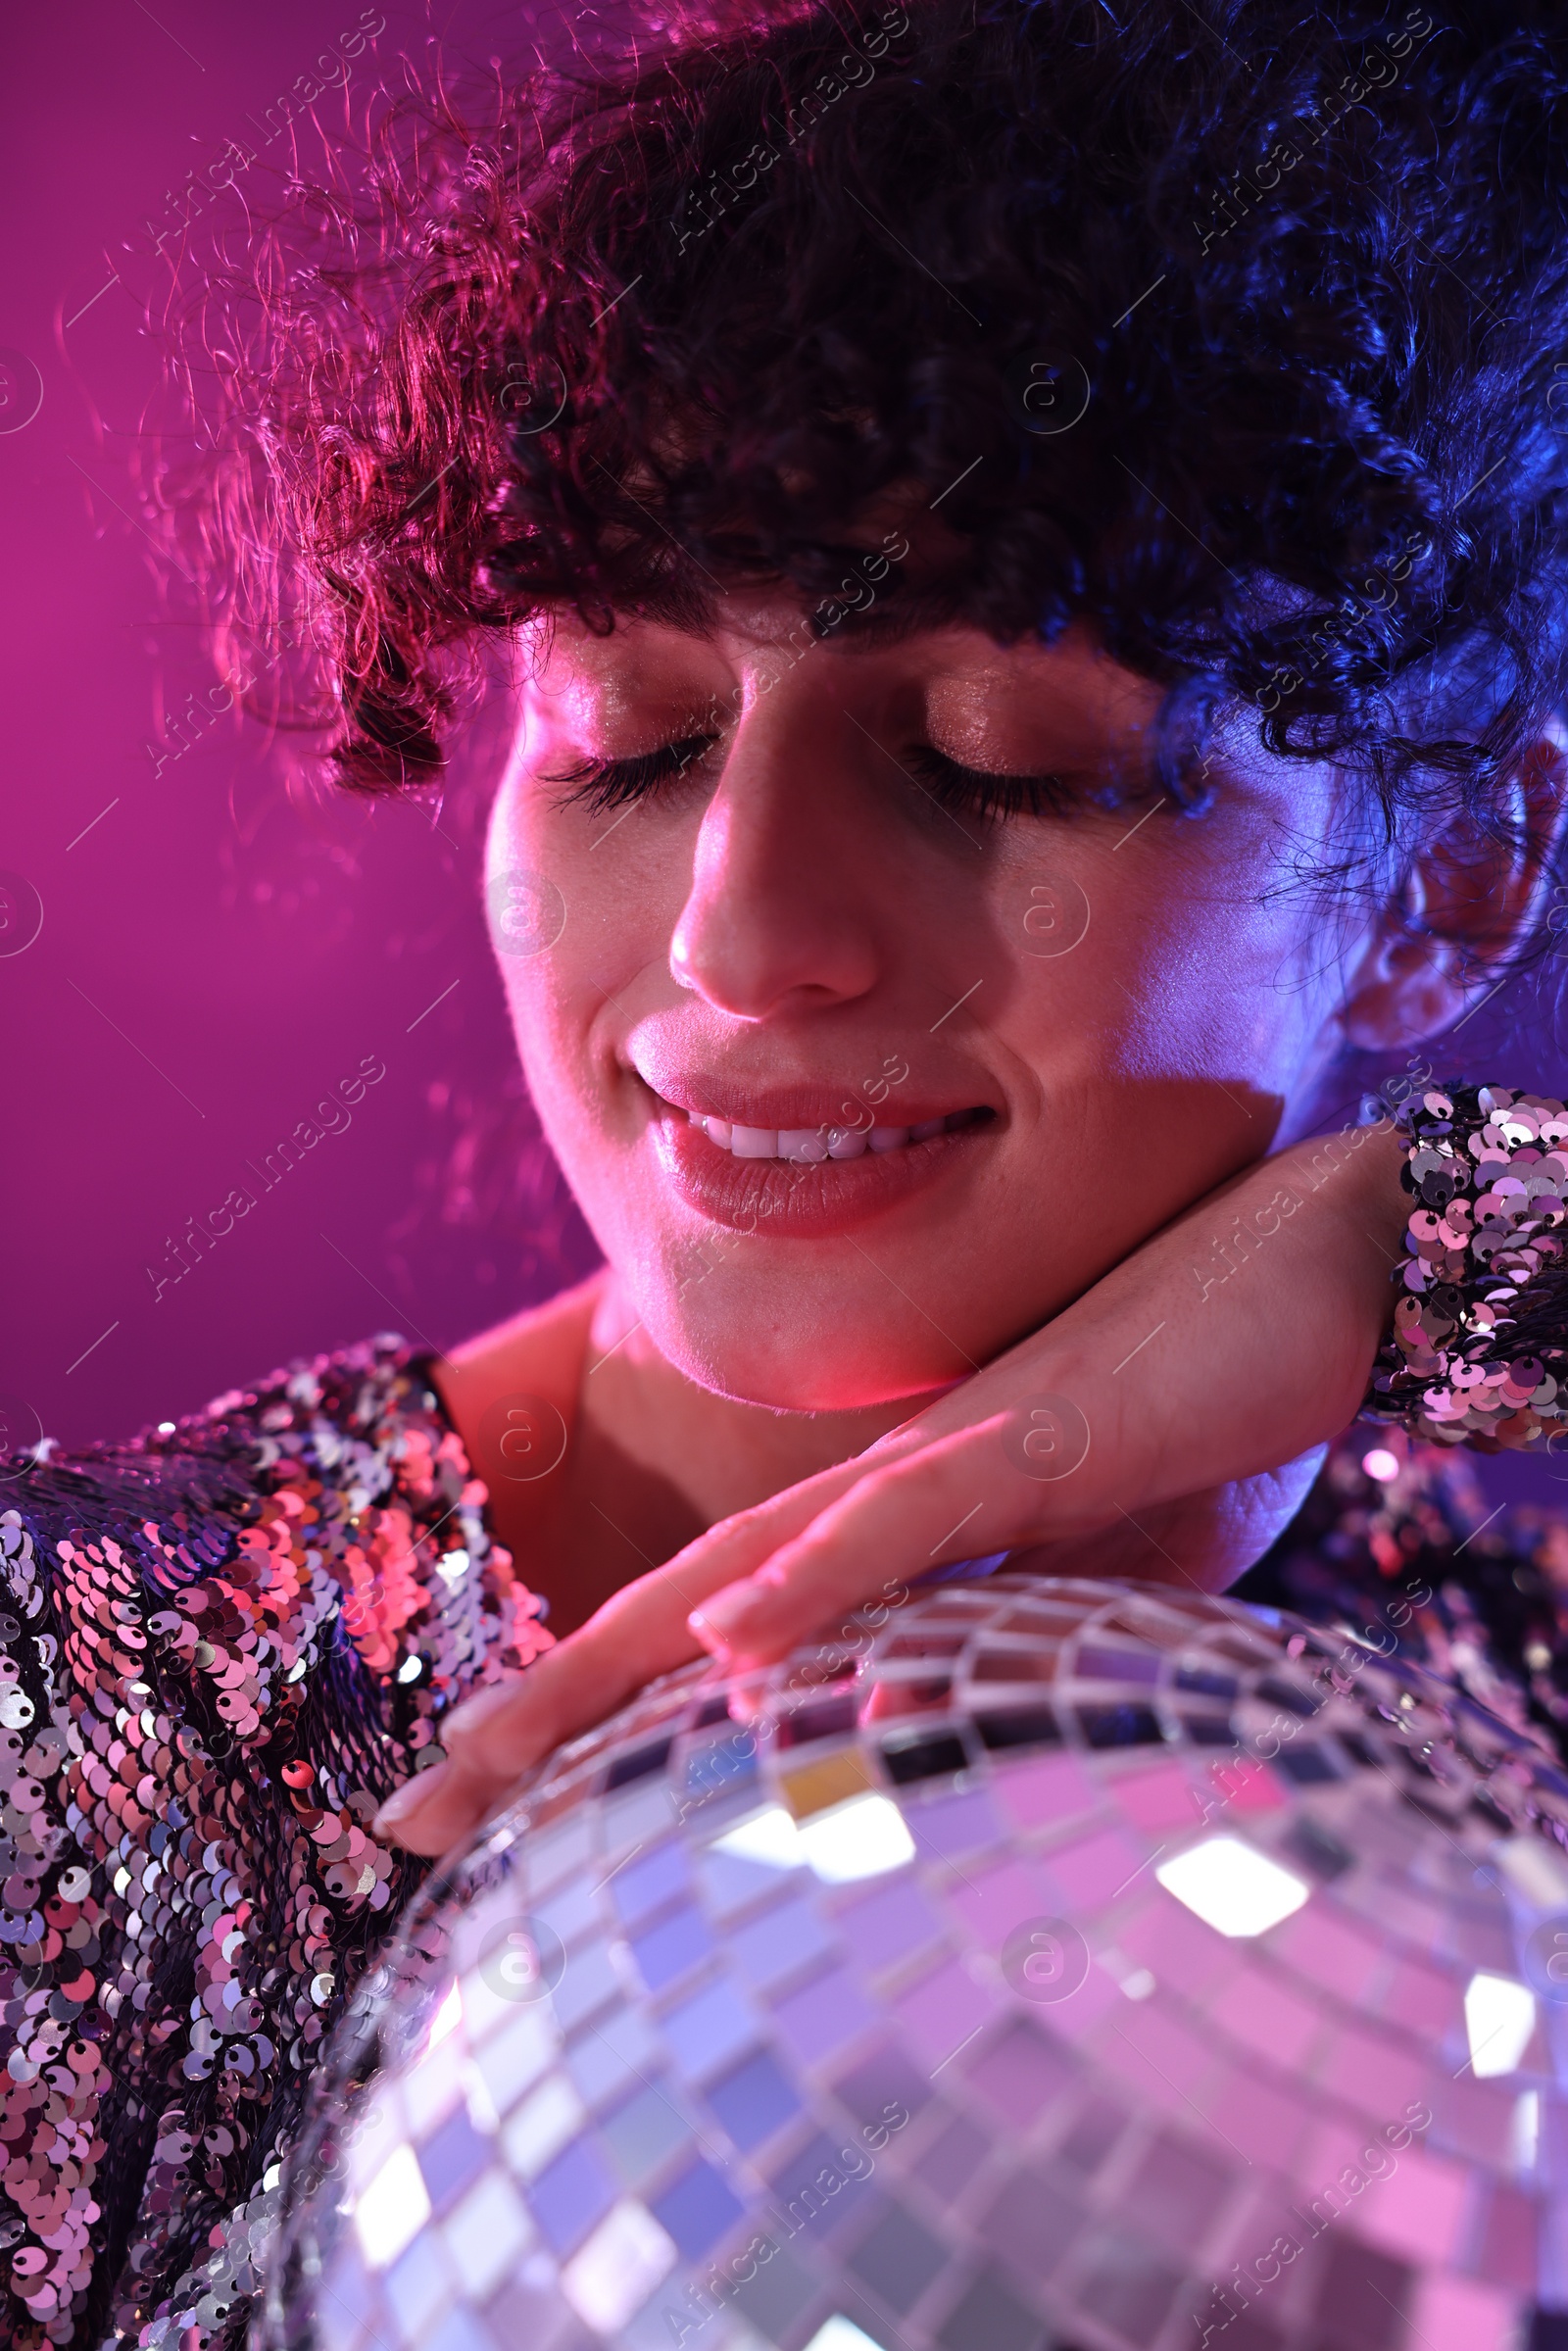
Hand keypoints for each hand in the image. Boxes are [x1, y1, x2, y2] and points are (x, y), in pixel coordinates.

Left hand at [376, 1116, 1407, 1855]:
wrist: (1329, 1252)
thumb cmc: (1221, 1392)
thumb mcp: (1109, 1560)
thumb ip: (1008, 1631)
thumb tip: (899, 1723)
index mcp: (897, 1511)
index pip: (719, 1625)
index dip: (601, 1710)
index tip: (497, 1800)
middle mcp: (889, 1482)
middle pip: (683, 1608)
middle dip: (541, 1717)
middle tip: (407, 1820)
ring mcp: (954, 1454)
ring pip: (752, 1569)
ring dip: (616, 1666)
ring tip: (492, 1758)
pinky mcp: (1042, 1439)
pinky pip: (905, 1520)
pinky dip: (810, 1585)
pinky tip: (724, 1650)